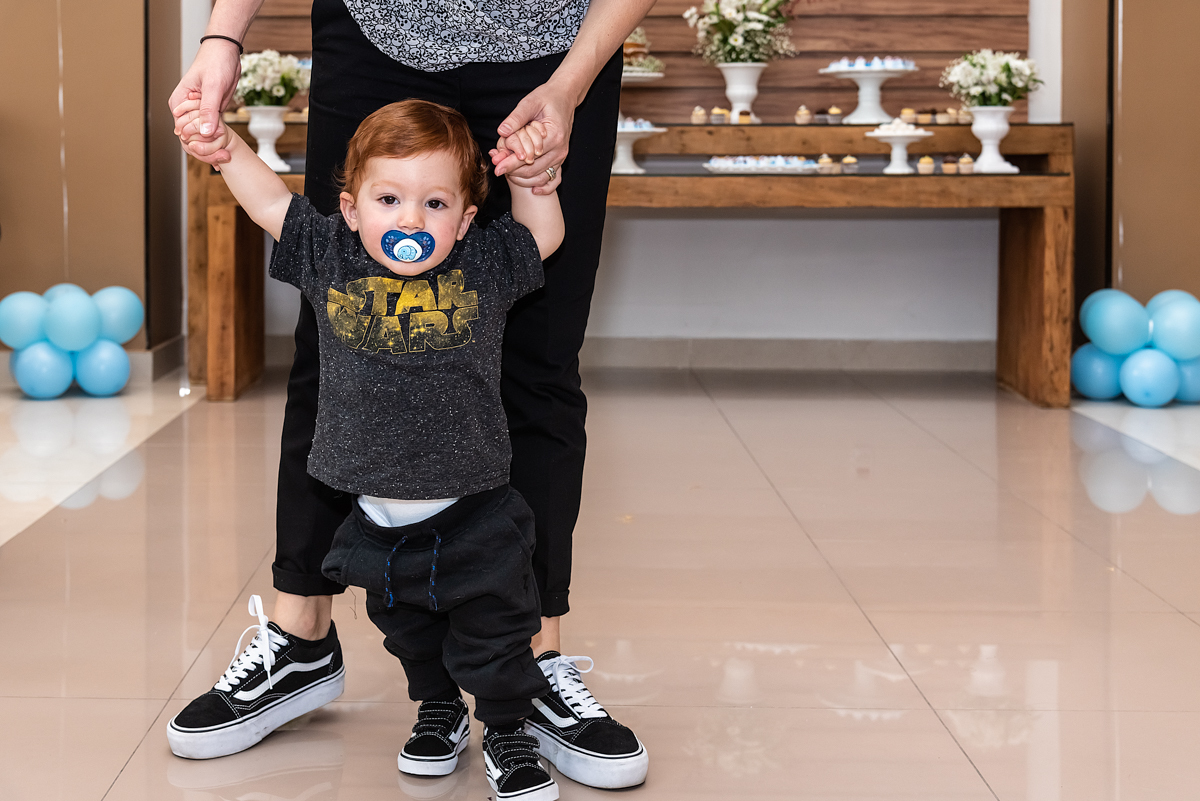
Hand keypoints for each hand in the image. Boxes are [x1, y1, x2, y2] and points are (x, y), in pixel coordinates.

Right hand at [169, 38, 240, 164]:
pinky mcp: (211, 113)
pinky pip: (212, 132)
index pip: (183, 133)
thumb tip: (206, 133)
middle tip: (224, 157)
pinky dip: (217, 143)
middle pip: (191, 139)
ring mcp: (198, 113)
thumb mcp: (213, 87)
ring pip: (202, 139)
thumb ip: (208, 110)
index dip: (199, 144)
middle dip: (206, 151)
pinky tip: (225, 155)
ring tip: (226, 157)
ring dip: (213, 149)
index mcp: (178, 104)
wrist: (226, 52)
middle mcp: (185, 111)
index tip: (216, 145)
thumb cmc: (215, 63)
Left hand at [490, 81, 575, 195]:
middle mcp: (560, 150)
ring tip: (507, 173)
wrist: (565, 97)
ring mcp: (562, 156)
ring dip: (523, 178)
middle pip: (533, 169)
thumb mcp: (530, 102)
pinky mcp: (561, 159)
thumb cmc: (547, 98)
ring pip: (541, 176)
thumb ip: (516, 118)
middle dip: (513, 172)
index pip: (528, 155)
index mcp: (554, 135)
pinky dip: (544, 186)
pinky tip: (534, 191)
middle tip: (497, 169)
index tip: (496, 166)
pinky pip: (554, 178)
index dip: (510, 162)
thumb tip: (502, 131)